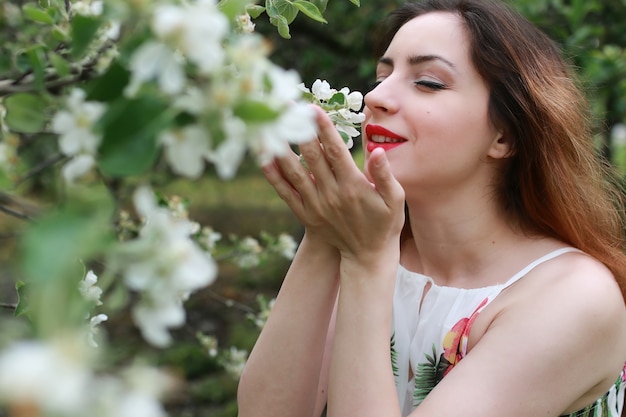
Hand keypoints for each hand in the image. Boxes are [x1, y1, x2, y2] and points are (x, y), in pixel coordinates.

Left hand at [262, 105, 404, 262]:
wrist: (366, 256)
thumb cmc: (384, 224)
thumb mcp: (395, 200)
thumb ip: (385, 175)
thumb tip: (377, 150)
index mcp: (353, 186)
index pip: (335, 151)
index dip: (324, 128)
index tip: (313, 108)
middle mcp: (331, 194)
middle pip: (311, 157)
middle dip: (299, 129)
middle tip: (287, 107)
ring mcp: (316, 205)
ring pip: (294, 173)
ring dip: (281, 148)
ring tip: (269, 126)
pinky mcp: (306, 215)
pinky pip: (286, 193)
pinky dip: (274, 176)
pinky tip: (263, 159)